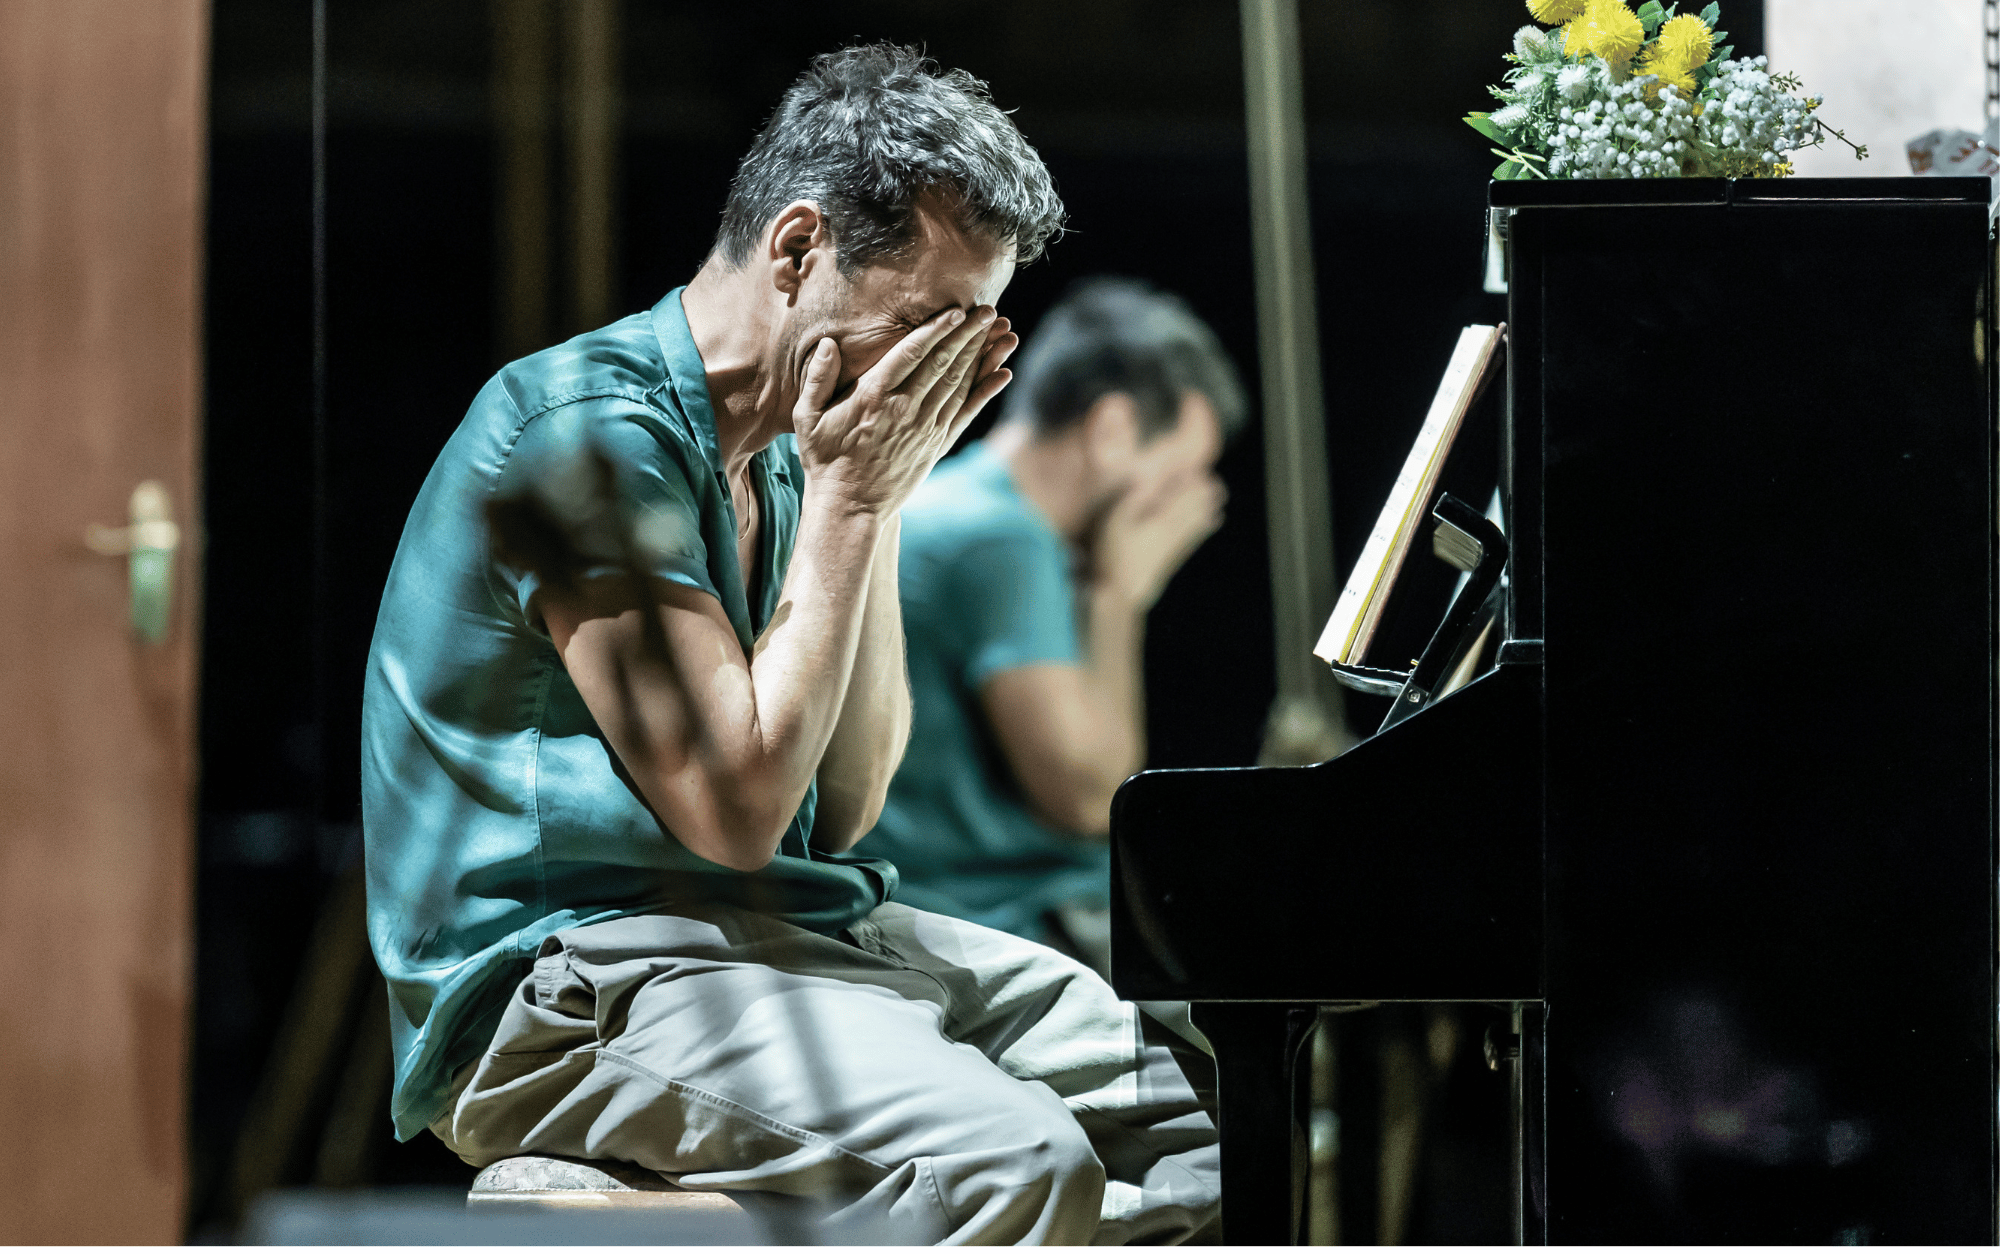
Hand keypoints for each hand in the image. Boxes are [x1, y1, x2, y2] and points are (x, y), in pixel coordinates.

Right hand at [793, 306, 1017, 513]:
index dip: (936, 329)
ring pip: (958, 383)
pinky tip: (1003, 372)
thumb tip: (828, 344)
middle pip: (942, 363)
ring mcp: (925, 427)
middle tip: (988, 310)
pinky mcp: (936, 444)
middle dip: (967, 334)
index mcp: (873, 396)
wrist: (851, 506)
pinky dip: (986, 391)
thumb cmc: (825, 458)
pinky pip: (966, 412)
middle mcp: (904, 408)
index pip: (911, 353)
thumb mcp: (807, 417)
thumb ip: (818, 378)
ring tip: (1000, 331)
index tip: (955, 310)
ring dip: (981, 355)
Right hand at [1090, 469, 1225, 608]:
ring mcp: (1174, 546)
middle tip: (1216, 481)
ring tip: (1220, 495)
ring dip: (1208, 507)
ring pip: (1197, 522)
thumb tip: (1146, 480)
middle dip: (1205, 493)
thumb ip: (1132, 499)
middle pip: (1194, 508)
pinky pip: (1195, 537)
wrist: (1120, 593)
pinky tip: (1214, 521)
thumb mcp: (1115, 522)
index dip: (1191, 482)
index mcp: (1160, 519)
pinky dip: (1206, 526)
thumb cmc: (1113, 555)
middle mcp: (1172, 531)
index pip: (1181, 495)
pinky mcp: (1172, 558)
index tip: (1198, 470)